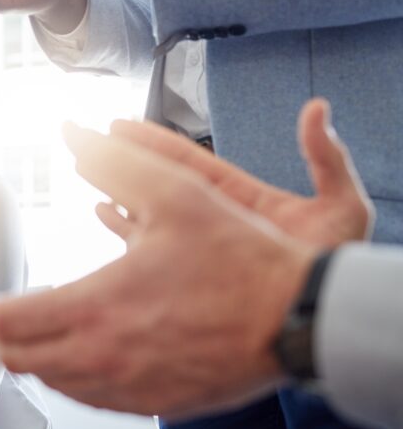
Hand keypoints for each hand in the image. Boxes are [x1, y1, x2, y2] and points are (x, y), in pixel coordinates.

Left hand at [0, 119, 327, 418]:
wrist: (297, 319)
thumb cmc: (241, 261)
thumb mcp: (177, 193)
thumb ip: (117, 162)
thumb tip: (74, 132)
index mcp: (96, 308)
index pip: (8, 321)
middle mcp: (103, 358)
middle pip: (21, 359)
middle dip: (2, 334)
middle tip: (1, 315)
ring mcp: (128, 388)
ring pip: (55, 383)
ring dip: (37, 356)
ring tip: (41, 329)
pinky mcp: (154, 404)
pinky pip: (92, 399)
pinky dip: (74, 376)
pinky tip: (88, 353)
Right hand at [99, 98, 372, 247]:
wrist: (322, 319)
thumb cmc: (337, 267)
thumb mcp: (342, 206)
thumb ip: (327, 157)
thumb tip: (318, 108)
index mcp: (242, 196)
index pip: (187, 161)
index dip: (151, 142)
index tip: (119, 124)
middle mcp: (214, 218)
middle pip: (157, 181)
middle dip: (122, 159)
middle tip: (87, 140)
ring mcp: (200, 246)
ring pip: (148, 212)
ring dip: (117, 191)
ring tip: (86, 170)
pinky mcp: (191, 273)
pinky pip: (148, 246)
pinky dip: (124, 229)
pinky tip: (102, 213)